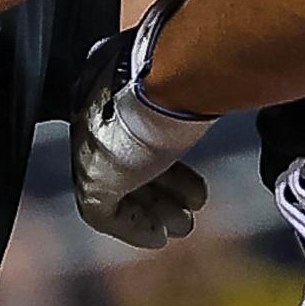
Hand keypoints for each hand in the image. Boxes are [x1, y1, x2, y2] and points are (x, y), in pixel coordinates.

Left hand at [69, 2, 214, 248]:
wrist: (170, 77)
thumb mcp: (189, 80)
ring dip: (153, 212)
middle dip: (162, 192)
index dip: (166, 161)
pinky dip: (133, 228)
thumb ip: (190, 91)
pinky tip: (157, 237)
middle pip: (128, 163)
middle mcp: (93, 115)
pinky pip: (105, 213)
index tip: (191, 179)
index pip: (133, 132)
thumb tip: (215, 86)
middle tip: (188, 210)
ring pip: (118, 189)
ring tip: (181, 227)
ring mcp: (89, 148)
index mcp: (111, 84)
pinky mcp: (91, 179)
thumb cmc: (188, 68)